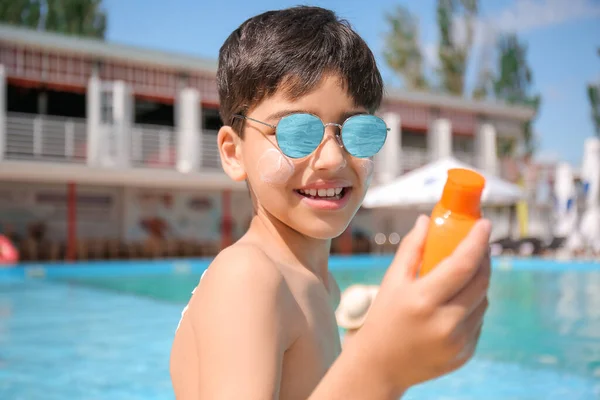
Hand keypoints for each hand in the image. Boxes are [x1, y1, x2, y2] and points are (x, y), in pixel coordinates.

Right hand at [352, 215, 490, 394]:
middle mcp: (444, 323)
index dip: (477, 241)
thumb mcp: (392, 281)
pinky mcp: (465, 354)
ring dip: (478, 282)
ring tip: (463, 273)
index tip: (484, 223)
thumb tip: (426, 220)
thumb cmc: (383, 317)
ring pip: (483, 301)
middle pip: (481, 282)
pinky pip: (478, 321)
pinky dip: (473, 305)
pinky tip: (457, 301)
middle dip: (483, 258)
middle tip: (478, 244)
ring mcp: (457, 342)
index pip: (462, 264)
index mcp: (423, 300)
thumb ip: (411, 248)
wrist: (380, 365)